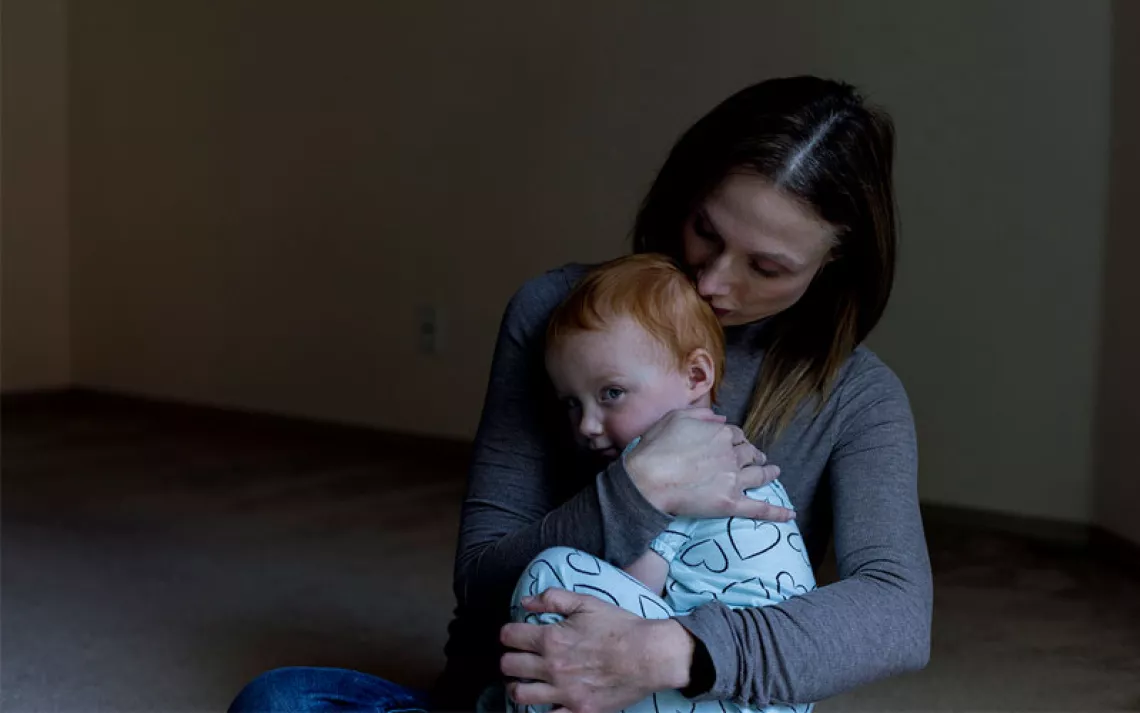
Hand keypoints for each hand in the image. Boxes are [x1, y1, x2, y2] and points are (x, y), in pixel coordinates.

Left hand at [500, 588, 692, 712]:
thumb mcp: (587, 603)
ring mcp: (563, 692)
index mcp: (551, 638)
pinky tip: (545, 701)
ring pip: (520, 694)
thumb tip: (527, 601)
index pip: (509, 636)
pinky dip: (540, 709)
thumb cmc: (620, 627)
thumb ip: (554, 599)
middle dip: (510, 658)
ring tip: (524, 681)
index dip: (508, 633)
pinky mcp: (577, 710)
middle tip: (519, 657)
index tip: (514, 635)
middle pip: (509, 665)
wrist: (650, 655)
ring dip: (517, 686)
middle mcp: (552, 666)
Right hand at [624, 408, 792, 521]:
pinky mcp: (731, 503)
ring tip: (774, 472)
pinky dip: (777, 512)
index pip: (737, 435)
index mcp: (721, 433)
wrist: (646, 481)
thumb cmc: (655, 448)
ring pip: (760, 475)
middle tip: (758, 459)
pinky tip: (790, 515)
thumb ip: (701, 414)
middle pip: (750, 453)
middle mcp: (732, 455)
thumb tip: (721, 417)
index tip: (735, 444)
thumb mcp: (675, 417)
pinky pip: (759, 509)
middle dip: (755, 455)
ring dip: (769, 473)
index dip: (737, 439)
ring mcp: (734, 480)